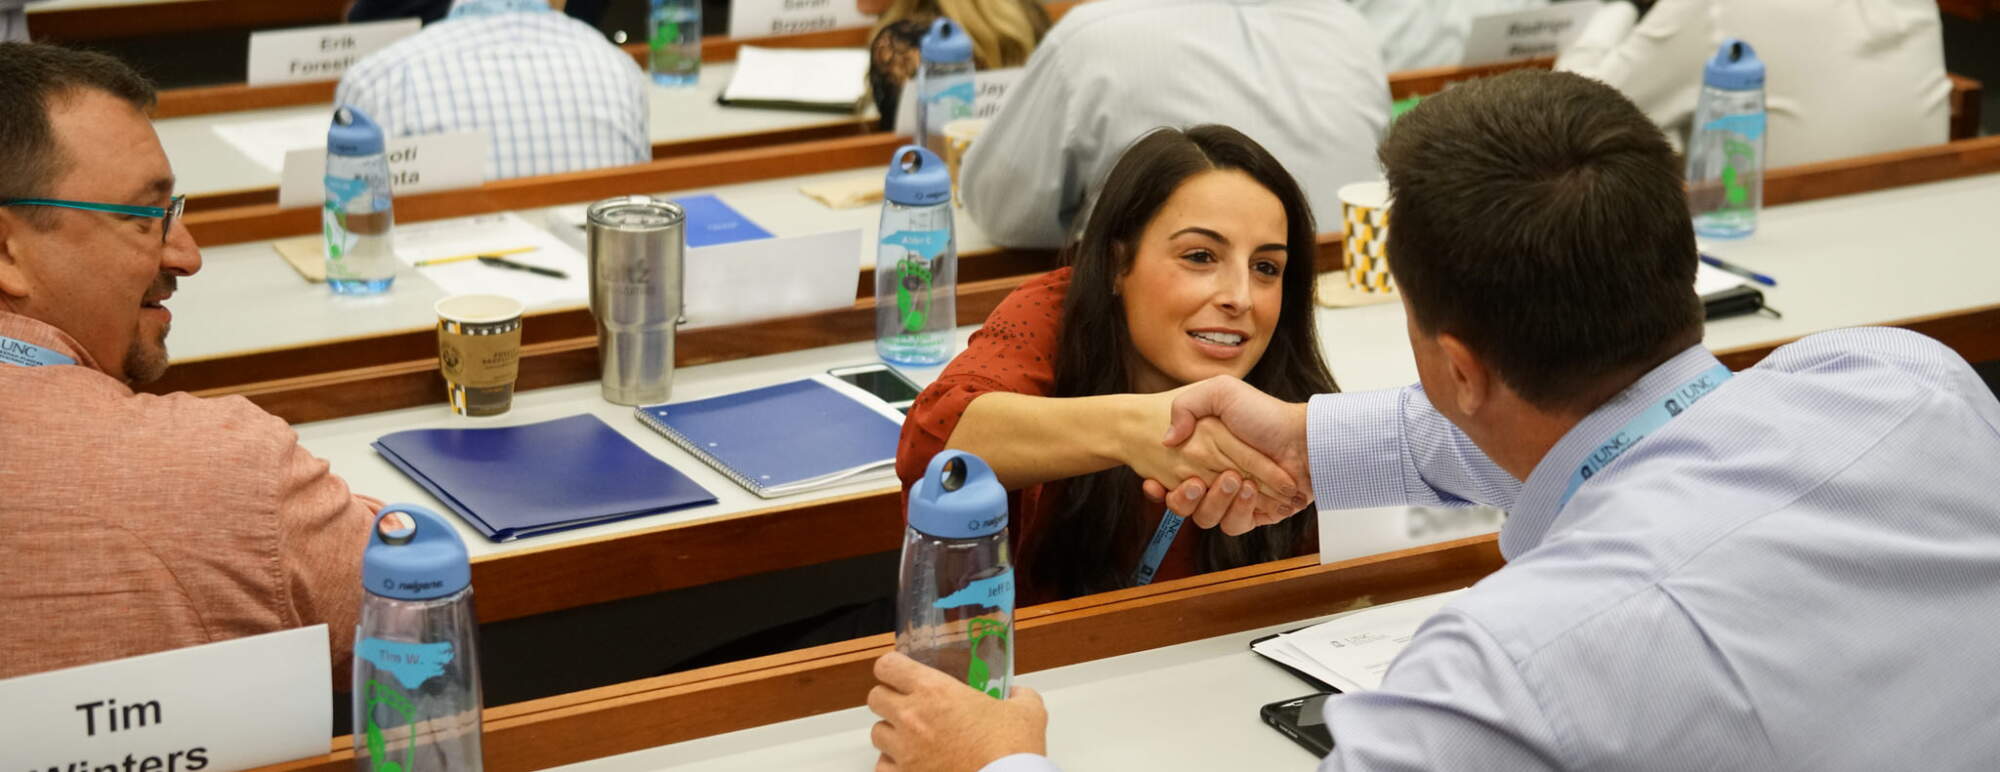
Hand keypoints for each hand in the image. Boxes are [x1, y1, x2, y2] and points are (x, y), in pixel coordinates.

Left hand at [868, 652, 1047, 771]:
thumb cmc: (1012, 750)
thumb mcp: (1027, 712)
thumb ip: (1020, 696)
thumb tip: (1018, 694)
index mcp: (935, 691)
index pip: (888, 666)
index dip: (892, 668)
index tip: (900, 673)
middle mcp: (912, 717)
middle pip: (875, 697)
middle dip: (889, 699)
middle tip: (908, 705)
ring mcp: (905, 750)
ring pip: (876, 732)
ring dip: (891, 732)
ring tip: (913, 737)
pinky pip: (882, 766)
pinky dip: (893, 764)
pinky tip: (912, 763)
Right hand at [1121, 390, 1297, 516]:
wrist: (1304, 440)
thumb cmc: (1265, 414)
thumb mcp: (1222, 391)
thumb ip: (1186, 406)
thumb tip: (1167, 439)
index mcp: (1202, 453)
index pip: (1168, 477)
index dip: (1158, 486)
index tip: (1155, 483)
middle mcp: (1213, 478)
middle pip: (1182, 504)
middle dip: (1184, 498)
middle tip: (1198, 483)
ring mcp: (1232, 499)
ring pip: (1205, 518)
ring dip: (1216, 502)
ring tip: (1236, 481)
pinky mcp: (1252, 515)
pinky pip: (1233, 526)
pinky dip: (1240, 512)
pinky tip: (1249, 493)